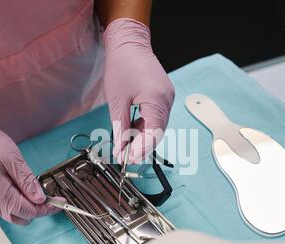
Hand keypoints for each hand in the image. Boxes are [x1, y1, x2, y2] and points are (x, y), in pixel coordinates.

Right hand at [0, 107, 57, 224]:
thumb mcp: (12, 159)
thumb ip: (27, 181)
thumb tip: (40, 198)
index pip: (30, 212)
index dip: (47, 208)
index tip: (60, 202)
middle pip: (22, 217)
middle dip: (38, 209)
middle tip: (50, 195)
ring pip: (14, 213)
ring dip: (28, 205)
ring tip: (36, 188)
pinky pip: (6, 205)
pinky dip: (18, 201)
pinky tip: (23, 186)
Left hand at [103, 18, 174, 162]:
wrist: (129, 43)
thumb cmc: (122, 66)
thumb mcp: (116, 101)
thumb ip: (120, 127)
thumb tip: (120, 148)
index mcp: (156, 99)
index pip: (154, 133)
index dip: (142, 149)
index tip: (129, 159)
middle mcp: (167, 99)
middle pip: (158, 131)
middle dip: (143, 146)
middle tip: (127, 156)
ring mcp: (168, 96)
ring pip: (158, 125)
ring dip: (144, 136)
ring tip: (127, 145)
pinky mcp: (164, 95)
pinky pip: (157, 116)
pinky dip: (146, 125)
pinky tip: (134, 130)